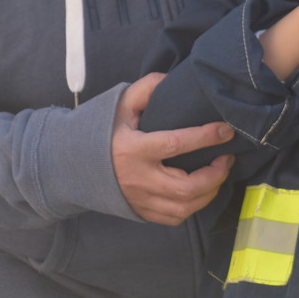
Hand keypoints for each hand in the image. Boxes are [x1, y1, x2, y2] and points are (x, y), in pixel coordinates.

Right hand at [112, 73, 234, 224]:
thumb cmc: (101, 130)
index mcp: (133, 149)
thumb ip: (148, 88)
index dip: (205, 137)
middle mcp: (138, 179)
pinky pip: (174, 217)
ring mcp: (139, 199)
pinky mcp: (140, 211)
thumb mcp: (121, 104)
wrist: (71, 164)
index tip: (226, 130)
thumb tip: (172, 79)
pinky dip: (194, 206)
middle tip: (227, 157)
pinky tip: (202, 190)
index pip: (176, 144)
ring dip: (210, 192)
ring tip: (220, 172)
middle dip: (216, 174)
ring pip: (183, 208)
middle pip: (186, 188)